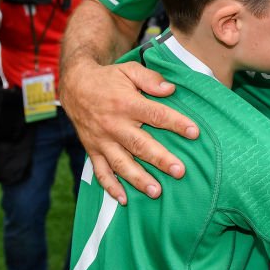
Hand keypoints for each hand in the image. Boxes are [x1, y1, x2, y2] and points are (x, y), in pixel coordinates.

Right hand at [59, 59, 198, 204]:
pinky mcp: (92, 150)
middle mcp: (114, 124)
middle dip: (160, 159)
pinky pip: (100, 171)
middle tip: (180, 172)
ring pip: (121, 163)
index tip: (194, 132)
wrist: (75, 86)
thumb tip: (171, 89)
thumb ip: (150, 78)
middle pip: (140, 145)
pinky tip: (123, 200)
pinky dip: (110, 186)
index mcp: (127, 103)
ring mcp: (102, 140)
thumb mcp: (129, 70)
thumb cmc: (109, 78)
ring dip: (138, 179)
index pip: (155, 115)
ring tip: (156, 192)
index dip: (176, 123)